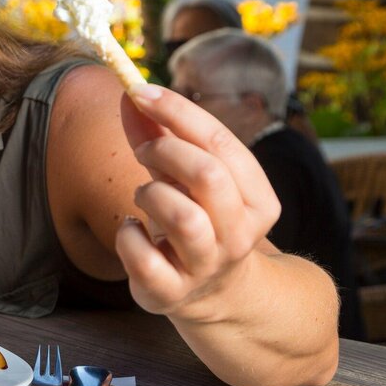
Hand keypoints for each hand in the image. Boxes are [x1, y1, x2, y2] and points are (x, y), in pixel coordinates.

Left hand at [115, 84, 280, 321]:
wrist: (211, 294)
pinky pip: (143, 258)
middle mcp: (240, 235)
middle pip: (207, 175)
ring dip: (149, 193)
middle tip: (144, 151)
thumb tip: (130, 93)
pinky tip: (131, 229)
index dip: (176, 111)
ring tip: (143, 195)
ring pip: (183, 217)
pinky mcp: (172, 293)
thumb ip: (158, 135)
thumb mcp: (185, 176)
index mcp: (258, 200)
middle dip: (164, 150)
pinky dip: (127, 235)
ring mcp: (207, 266)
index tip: (138, 91)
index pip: (221, 142)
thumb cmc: (196, 218)